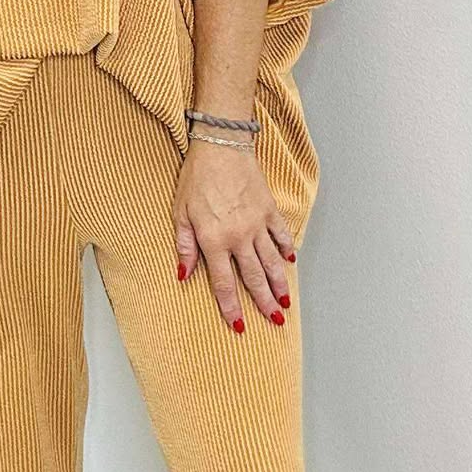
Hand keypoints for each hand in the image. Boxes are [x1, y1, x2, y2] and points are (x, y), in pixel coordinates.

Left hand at [174, 139, 294, 328]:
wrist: (221, 146)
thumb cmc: (196, 178)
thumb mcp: (180, 213)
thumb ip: (184, 245)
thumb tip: (183, 274)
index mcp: (214, 240)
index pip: (224, 283)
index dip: (232, 307)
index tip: (239, 325)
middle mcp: (239, 237)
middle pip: (254, 278)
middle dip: (264, 303)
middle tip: (274, 321)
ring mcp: (257, 224)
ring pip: (271, 261)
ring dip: (279, 284)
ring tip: (286, 302)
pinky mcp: (269, 209)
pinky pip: (280, 234)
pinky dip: (286, 248)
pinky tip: (291, 261)